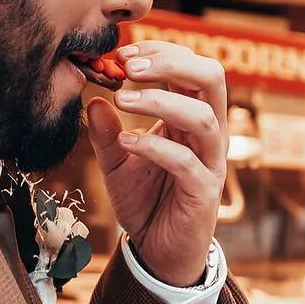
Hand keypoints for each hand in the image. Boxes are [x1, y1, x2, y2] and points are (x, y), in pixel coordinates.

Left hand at [85, 42, 226, 287]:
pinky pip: (186, 162)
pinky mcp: (204, 192)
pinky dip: (155, 147)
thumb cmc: (145, 201)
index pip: (190, 67)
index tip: (122, 54)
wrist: (158, 251)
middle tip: (130, 66)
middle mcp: (208, 133)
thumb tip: (93, 98)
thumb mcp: (116, 163)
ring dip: (160, 101)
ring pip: (203, 117)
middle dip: (172, 63)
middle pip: (211, 78)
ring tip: (122, 100)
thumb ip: (106, 132)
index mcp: (191, 116)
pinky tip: (126, 142)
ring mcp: (210, 162)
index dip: (160, 52)